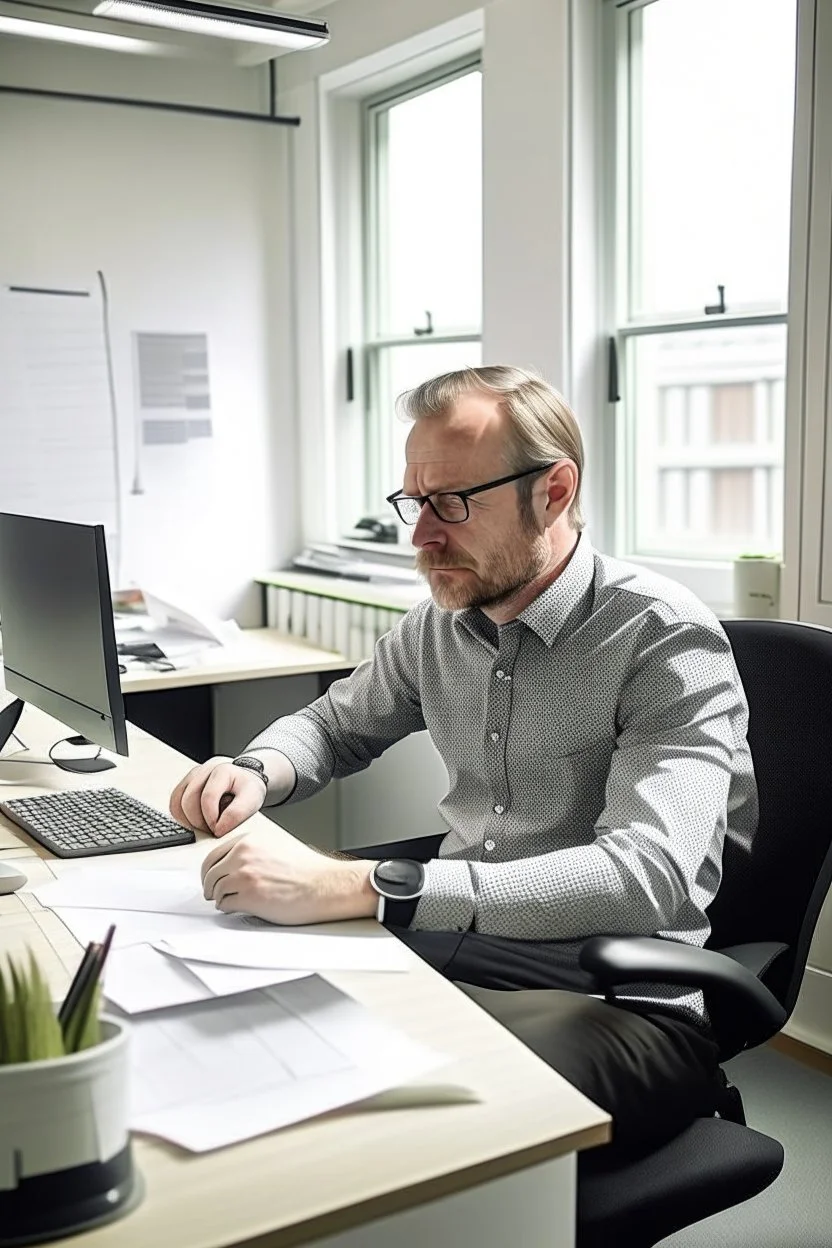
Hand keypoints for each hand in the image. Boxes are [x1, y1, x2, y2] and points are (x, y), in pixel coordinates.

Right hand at [169, 756, 265, 837]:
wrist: (246, 779)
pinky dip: (181, 817)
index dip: (211, 819)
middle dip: (199, 822)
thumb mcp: (253, 800)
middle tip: (212, 830)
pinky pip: (174, 803)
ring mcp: (193, 776)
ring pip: (177, 801)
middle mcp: (205, 770)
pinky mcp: (185, 784)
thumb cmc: (248, 789)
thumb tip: (218, 828)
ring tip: (205, 826)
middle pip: (188, 800)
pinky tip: (195, 822)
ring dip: (188, 820)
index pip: (208, 797)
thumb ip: (237, 814)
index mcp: (223, 771)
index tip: (219, 829)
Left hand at [201, 827, 376, 925]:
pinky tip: (238, 908)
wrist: (324, 885)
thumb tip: (234, 864)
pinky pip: (225, 905)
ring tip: (230, 902)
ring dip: (220, 898)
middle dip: (210, 886)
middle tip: (213, 894)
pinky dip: (228, 908)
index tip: (211, 877)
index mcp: (250, 840)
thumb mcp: (277, 846)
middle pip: (210, 873)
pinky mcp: (249, 897)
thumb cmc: (308, 869)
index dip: (209, 870)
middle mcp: (244, 855)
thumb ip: (252, 851)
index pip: (214, 855)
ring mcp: (244, 875)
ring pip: (216, 890)